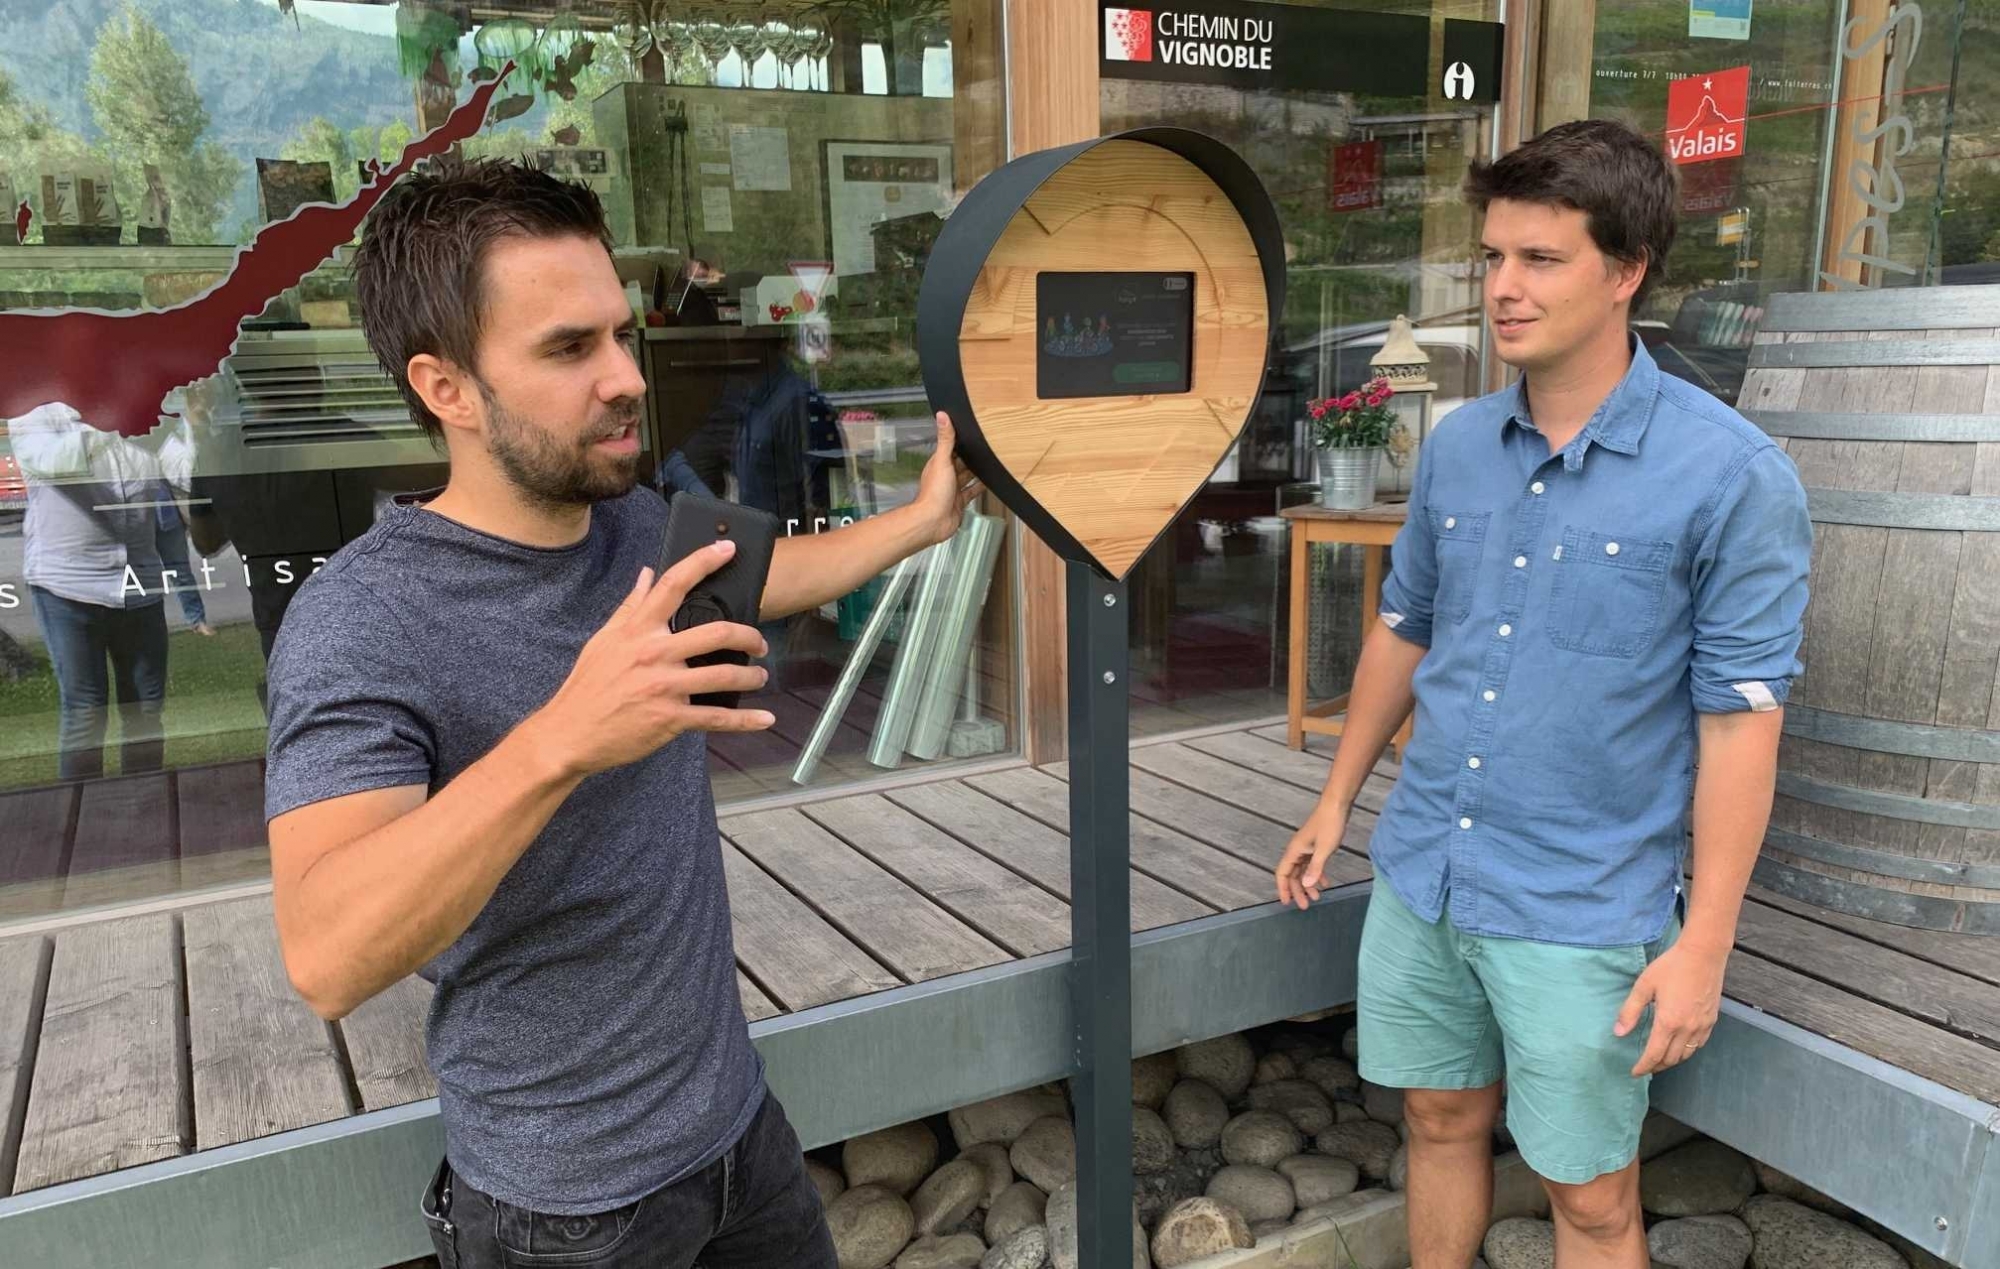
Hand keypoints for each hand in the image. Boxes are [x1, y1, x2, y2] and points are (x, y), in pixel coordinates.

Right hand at [530, 540, 775, 777]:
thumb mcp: (603, 639)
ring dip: (751, 676)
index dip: (703, 561)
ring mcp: (664, 686)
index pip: (674, 584)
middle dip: (748, 636)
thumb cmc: (588, 686)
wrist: (570, 733)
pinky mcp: (670, 718)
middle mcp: (654, 653)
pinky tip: (764, 720)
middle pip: (716, 632)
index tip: (727, 549)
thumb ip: (630, 607)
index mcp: (638, 630)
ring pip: (724, 674)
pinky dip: (745, 720)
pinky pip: (716, 717)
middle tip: (759, 642)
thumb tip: (646, 574)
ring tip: (759, 676)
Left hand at [911, 412, 982, 545]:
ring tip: (989, 462)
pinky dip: (979, 487)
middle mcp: (946, 476)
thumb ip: (945, 439)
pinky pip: (972, 492)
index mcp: (939, 464)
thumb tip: (942, 416)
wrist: (933, 521)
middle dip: (971, 457)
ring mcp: (953, 490)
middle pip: (961, 463)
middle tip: (984, 447)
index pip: (951, 449)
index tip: (970, 433)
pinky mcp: (960, 502)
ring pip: (967, 477)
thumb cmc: (934, 493)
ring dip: (976, 471)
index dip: (960, 442)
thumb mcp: (942, 461)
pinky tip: (987, 483)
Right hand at [1276, 800, 1349, 909]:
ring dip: (1307, 884)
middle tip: (1305, 905)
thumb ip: (1315, 868)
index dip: (1283, 889)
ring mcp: (1306, 848)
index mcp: (1295, 851)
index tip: (1286, 902)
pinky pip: (1312, 864)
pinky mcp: (1315, 846)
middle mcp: (1297, 850)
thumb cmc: (1329, 824)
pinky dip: (1316, 874)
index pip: (1283, 873)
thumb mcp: (1324, 849)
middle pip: (1292, 875)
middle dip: (1298, 891)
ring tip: (1316, 897)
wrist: (1336, 805)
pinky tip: (1325, 882)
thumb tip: (1306, 884)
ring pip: (1302, 871)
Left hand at [1615, 940, 1726, 1075]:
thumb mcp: (1644, 986)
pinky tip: (1679, 1046)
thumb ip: (1630, 1011)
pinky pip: (1699, 1044)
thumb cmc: (1671, 967)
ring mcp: (1702, 1026)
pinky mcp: (1712, 1020)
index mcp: (1669, 1022)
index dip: (1643, 1067)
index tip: (1635, 1073)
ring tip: (1660, 1059)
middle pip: (1671, 1059)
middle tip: (1645, 1066)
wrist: (1703, 954)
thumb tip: (1618, 1033)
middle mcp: (1688, 1029)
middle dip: (1657, 1066)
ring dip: (1672, 1061)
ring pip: (1687, 1054)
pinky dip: (1687, 1050)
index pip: (1654, 1055)